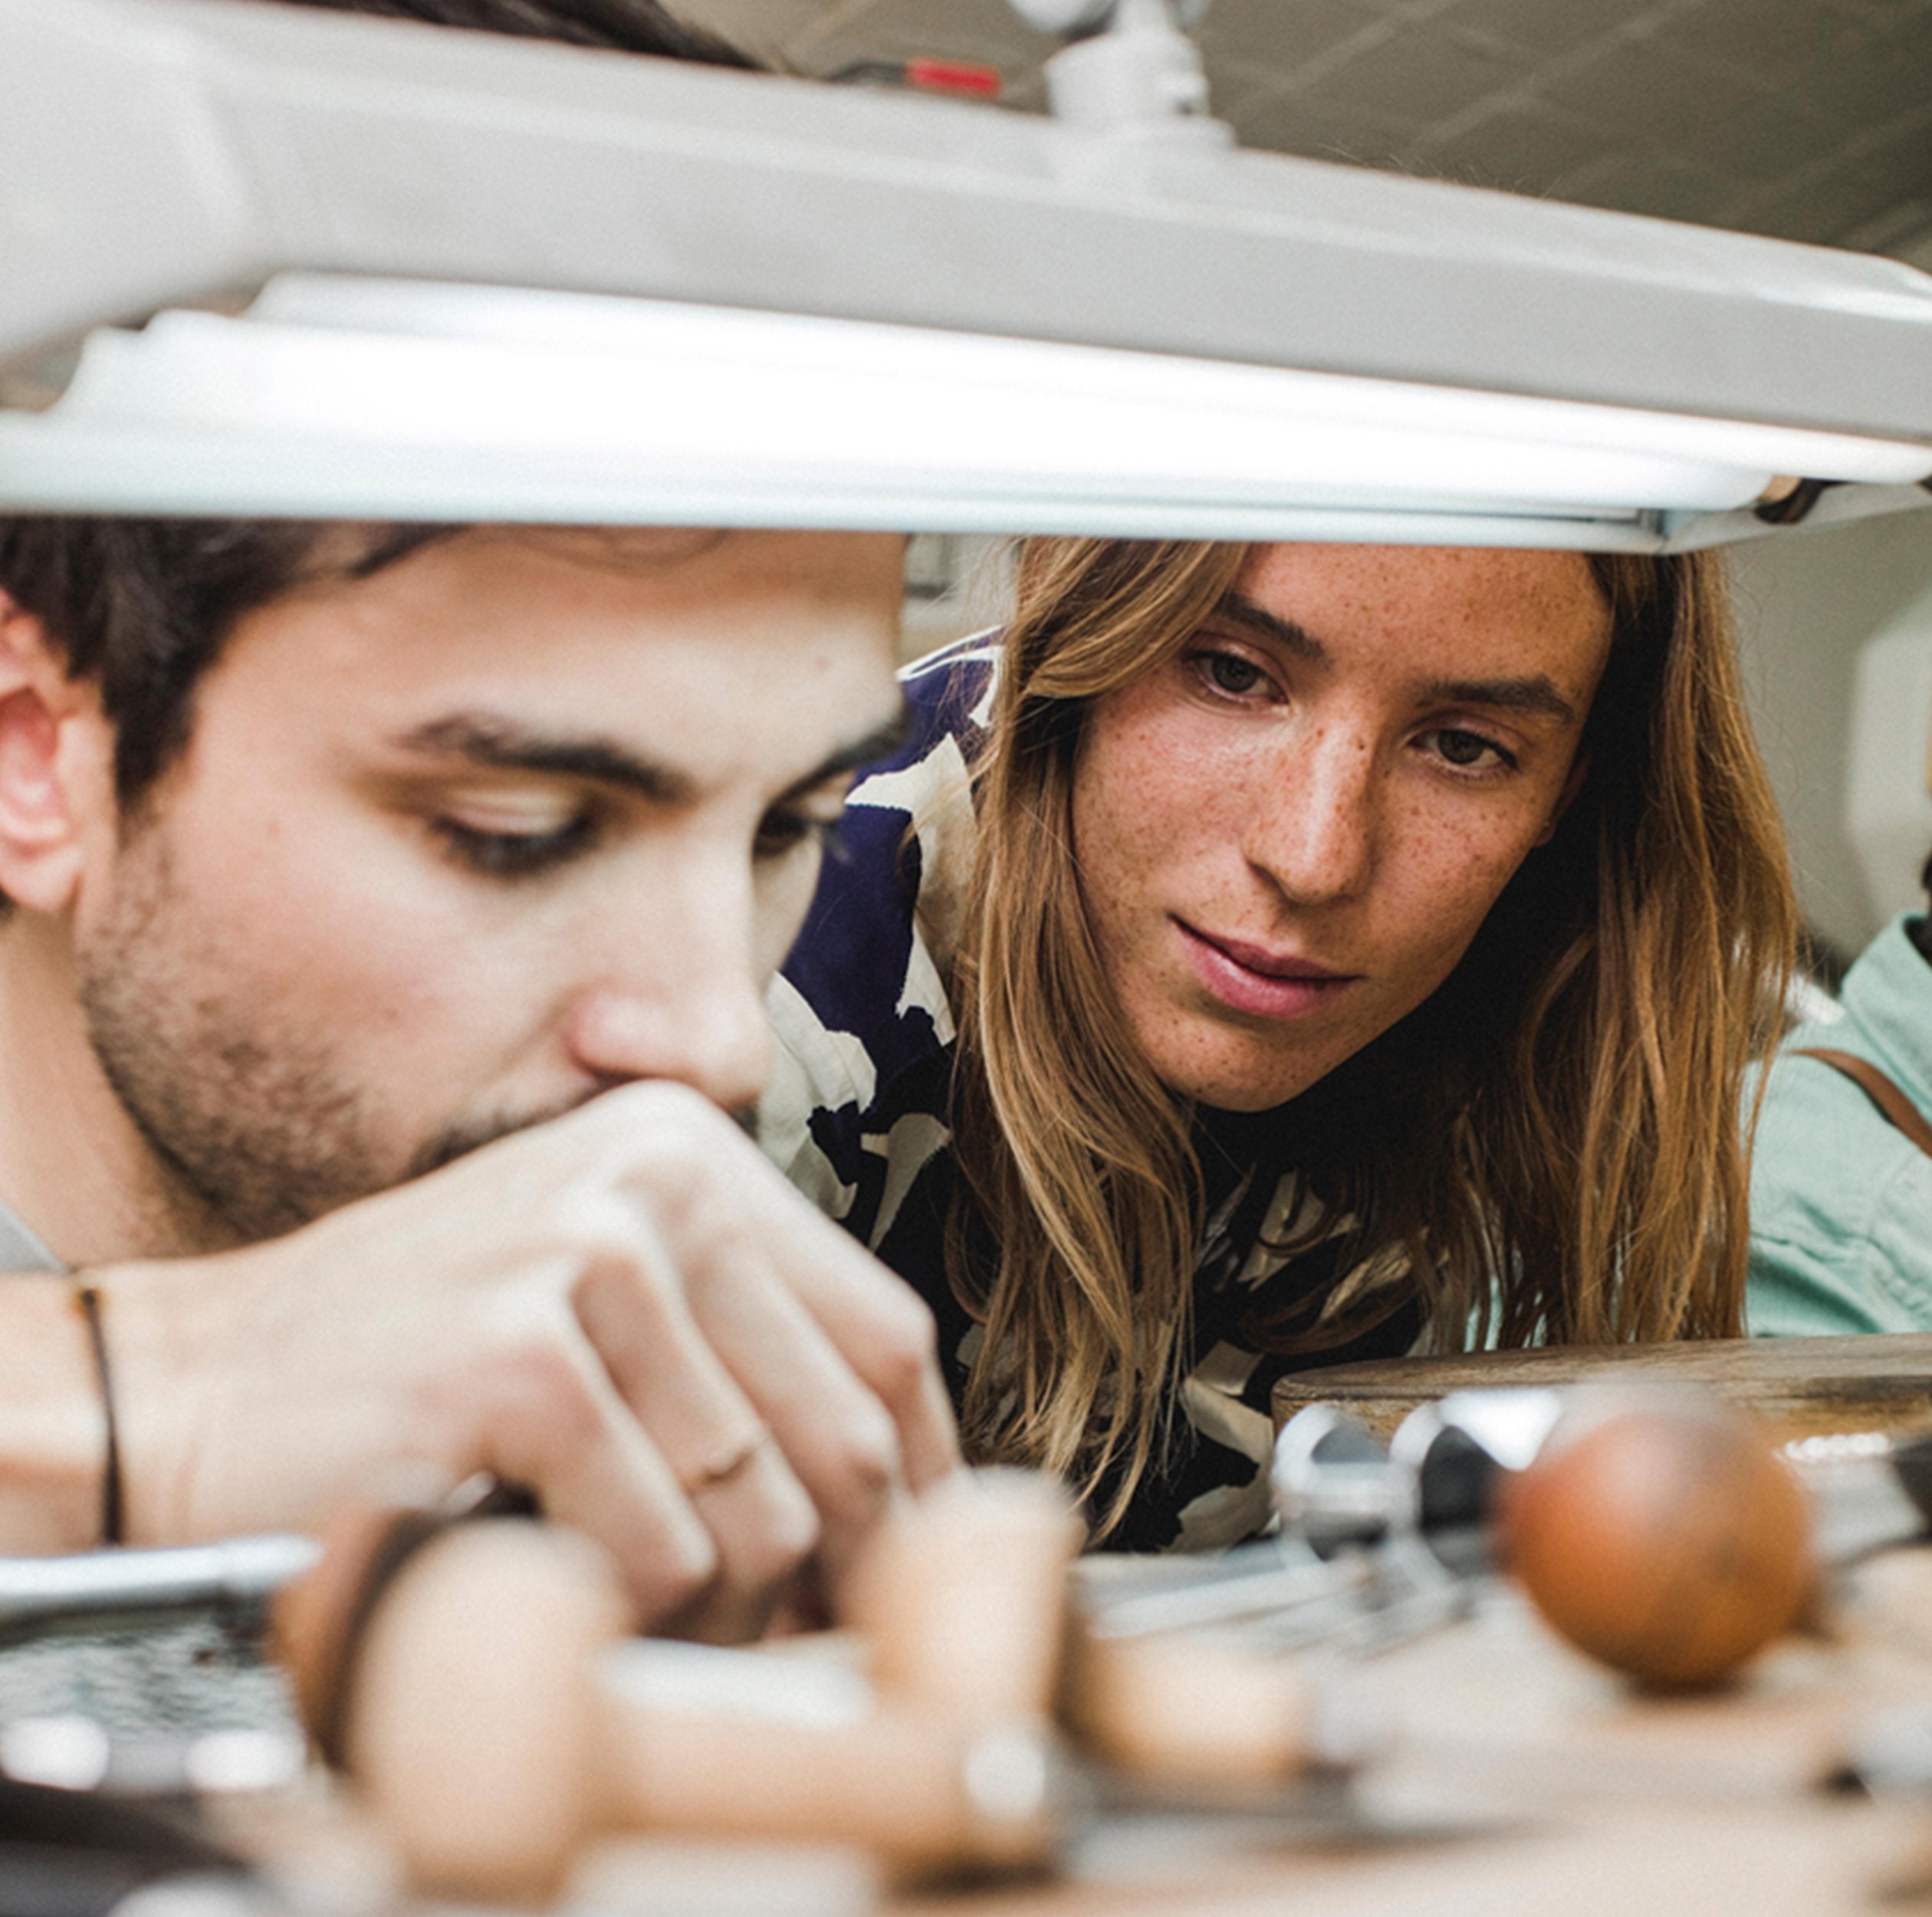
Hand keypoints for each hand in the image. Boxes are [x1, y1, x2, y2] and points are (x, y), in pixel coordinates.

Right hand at [99, 1081, 959, 1637]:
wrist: (192, 1388)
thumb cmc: (413, 1361)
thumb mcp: (600, 1296)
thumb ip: (740, 1348)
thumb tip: (901, 1490)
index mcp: (690, 1150)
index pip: (885, 1331)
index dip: (924, 1471)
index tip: (913, 1563)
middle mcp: (656, 1177)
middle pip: (848, 1425)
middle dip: (842, 1568)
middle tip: (800, 1636)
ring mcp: (586, 1258)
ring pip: (764, 1509)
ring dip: (730, 1614)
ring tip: (659, 1624)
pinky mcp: (521, 1360)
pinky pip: (663, 1554)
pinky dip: (635, 1621)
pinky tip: (574, 1602)